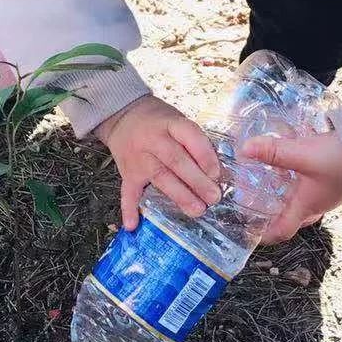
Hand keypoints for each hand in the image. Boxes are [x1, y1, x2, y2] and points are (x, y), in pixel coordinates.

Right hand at [95, 95, 222, 229]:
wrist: (123, 116)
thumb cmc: (159, 121)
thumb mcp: (178, 120)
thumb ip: (195, 142)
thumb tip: (218, 172)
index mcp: (170, 123)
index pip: (189, 136)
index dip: (204, 155)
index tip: (217, 174)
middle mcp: (153, 139)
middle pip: (176, 161)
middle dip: (197, 180)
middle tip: (214, 197)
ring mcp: (138, 157)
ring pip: (159, 177)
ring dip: (179, 195)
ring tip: (197, 210)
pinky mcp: (127, 172)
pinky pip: (127, 192)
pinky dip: (129, 209)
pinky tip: (134, 225)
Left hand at [242, 131, 341, 243]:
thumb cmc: (341, 161)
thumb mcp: (303, 155)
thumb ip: (274, 152)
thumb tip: (246, 149)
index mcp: (306, 206)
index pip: (283, 231)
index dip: (265, 235)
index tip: (251, 231)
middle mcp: (317, 203)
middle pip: (291, 216)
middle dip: (273, 212)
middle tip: (256, 201)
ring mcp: (326, 192)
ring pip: (301, 198)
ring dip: (285, 191)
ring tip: (270, 175)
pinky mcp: (333, 179)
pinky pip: (311, 185)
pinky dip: (298, 177)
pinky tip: (293, 158)